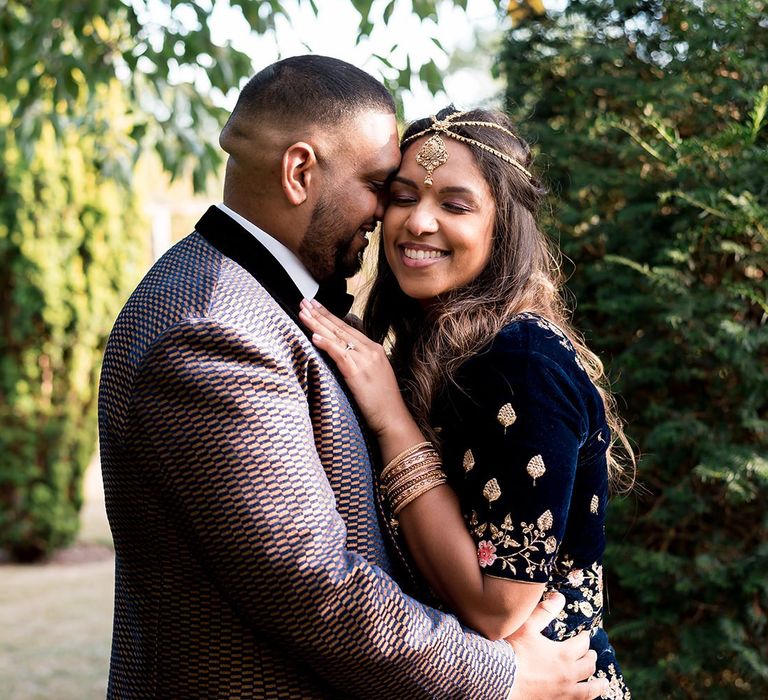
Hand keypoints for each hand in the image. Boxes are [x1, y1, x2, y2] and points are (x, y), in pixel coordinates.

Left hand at [298, 299, 410, 436]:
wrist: (393, 418)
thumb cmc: (382, 402)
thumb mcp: (373, 375)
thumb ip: (360, 361)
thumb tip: (342, 354)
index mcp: (374, 349)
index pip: (348, 328)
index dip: (330, 316)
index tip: (316, 306)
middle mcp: (370, 350)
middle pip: (340, 328)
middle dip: (320, 314)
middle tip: (304, 302)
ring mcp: (365, 360)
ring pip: (337, 337)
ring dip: (317, 324)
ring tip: (303, 313)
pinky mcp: (358, 372)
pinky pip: (339, 354)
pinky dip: (326, 344)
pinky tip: (314, 337)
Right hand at [506, 593, 607, 699]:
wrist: (500, 679)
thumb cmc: (513, 651)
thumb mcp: (527, 626)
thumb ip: (544, 612)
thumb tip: (559, 598)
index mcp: (563, 654)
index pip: (582, 644)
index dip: (585, 638)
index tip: (585, 635)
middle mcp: (568, 675)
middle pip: (588, 666)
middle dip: (591, 658)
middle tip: (592, 655)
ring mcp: (562, 693)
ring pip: (588, 691)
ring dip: (597, 686)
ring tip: (603, 683)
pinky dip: (583, 698)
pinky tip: (583, 698)